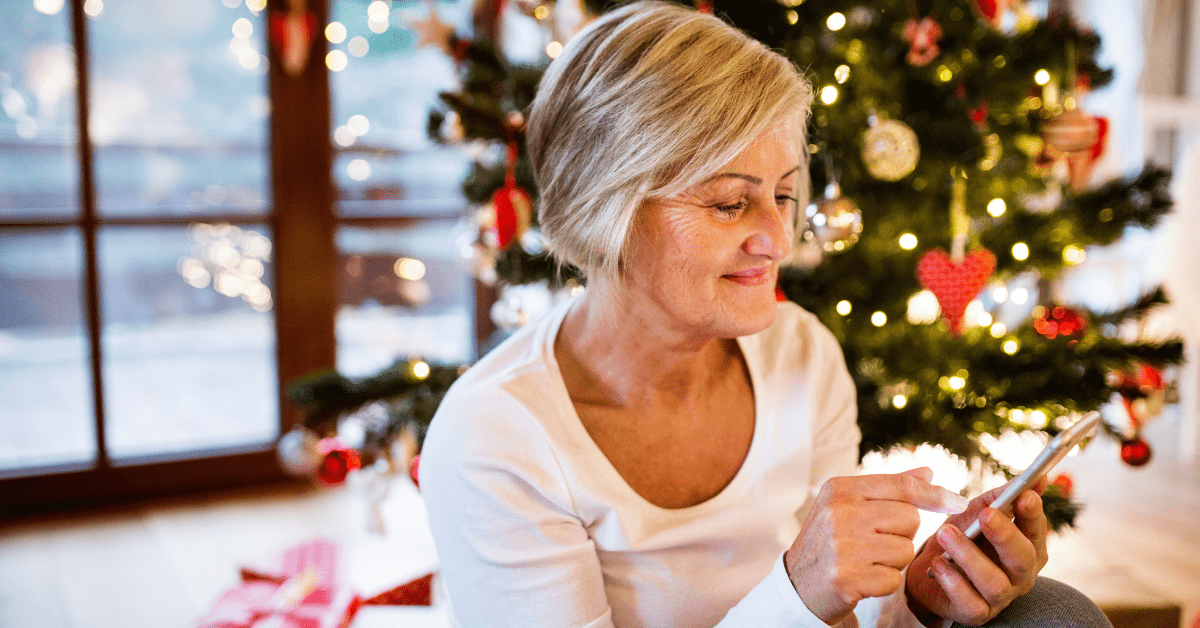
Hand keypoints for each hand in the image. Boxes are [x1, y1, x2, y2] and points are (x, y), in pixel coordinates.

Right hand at [784, 468, 968, 623]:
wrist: (797, 583)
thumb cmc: (830, 540)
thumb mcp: (849, 505)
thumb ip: (889, 489)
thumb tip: (928, 472)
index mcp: (840, 489)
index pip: (900, 486)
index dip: (934, 494)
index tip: (959, 502)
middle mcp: (839, 513)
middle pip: (909, 518)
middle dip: (902, 534)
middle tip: (874, 541)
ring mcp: (842, 546)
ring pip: (905, 550)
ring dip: (893, 561)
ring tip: (866, 560)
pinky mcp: (847, 578)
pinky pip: (894, 578)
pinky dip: (883, 582)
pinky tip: (862, 579)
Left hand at [906, 476, 1049, 625]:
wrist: (930, 570)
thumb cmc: (964, 538)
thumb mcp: (980, 511)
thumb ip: (1005, 496)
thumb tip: (1039, 476)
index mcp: (1027, 548)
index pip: (1037, 531)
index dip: (1033, 514)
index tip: (1024, 495)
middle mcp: (1019, 575)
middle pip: (1022, 559)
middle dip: (1005, 534)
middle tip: (984, 514)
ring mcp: (999, 597)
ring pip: (994, 582)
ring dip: (969, 556)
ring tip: (944, 533)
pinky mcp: (975, 613)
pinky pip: (970, 603)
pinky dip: (953, 582)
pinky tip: (939, 564)